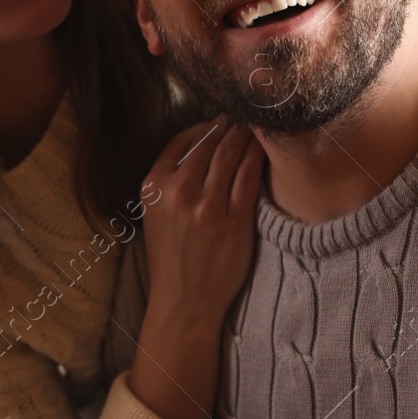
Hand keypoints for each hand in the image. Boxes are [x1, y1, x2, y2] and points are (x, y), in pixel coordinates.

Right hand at [140, 118, 264, 327]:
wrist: (185, 302)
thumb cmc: (171, 258)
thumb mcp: (155, 214)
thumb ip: (169, 180)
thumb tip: (200, 145)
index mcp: (153, 187)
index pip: (180, 140)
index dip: (203, 127)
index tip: (218, 122)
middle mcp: (178, 191)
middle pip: (209, 143)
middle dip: (229, 125)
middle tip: (245, 116)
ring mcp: (208, 205)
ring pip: (231, 154)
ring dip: (245, 136)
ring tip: (256, 128)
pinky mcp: (235, 220)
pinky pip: (249, 176)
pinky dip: (258, 157)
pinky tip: (264, 150)